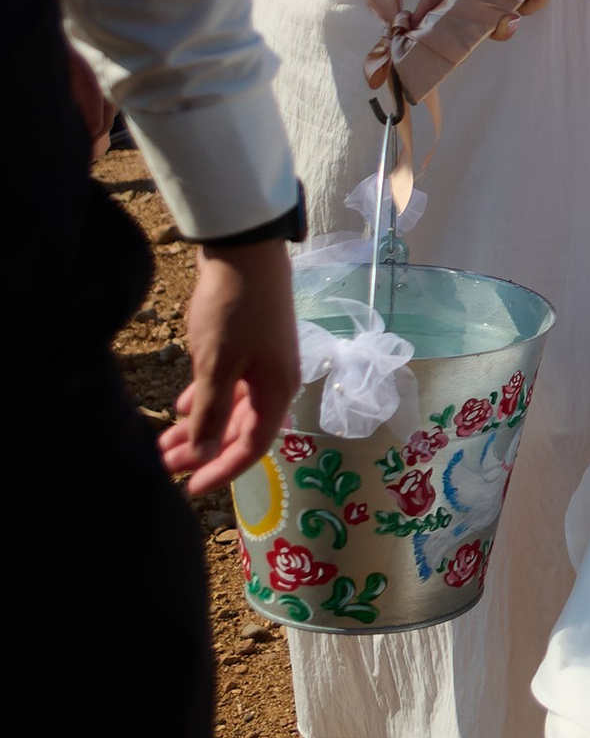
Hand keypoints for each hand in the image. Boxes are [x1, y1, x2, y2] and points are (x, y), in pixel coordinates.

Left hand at [161, 239, 300, 496]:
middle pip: (238, 429)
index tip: (189, 488)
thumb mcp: (217, 364)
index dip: (221, 470)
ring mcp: (262, 362)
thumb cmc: (235, 310)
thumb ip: (211, 412)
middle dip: (202, 450)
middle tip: (163, 465)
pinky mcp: (248, 345)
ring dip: (199, 426)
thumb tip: (206, 454)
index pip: (252, 446)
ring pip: (230, 407)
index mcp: (277, 391)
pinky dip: (206, 399)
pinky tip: (182, 407)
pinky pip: (228, 384)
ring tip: (164, 442)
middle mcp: (275, 382)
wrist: (245, 249)